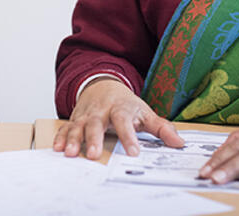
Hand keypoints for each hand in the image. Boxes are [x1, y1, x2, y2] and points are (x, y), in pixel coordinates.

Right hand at [53, 77, 183, 158]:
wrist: (103, 84)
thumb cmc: (126, 104)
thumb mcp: (145, 113)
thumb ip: (162, 128)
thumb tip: (180, 143)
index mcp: (121, 109)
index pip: (125, 121)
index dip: (128, 136)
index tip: (133, 152)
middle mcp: (101, 110)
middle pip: (96, 123)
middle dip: (93, 139)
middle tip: (93, 154)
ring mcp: (86, 114)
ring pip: (78, 126)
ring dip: (73, 139)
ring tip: (70, 153)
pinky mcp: (75, 119)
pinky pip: (66, 127)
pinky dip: (61, 137)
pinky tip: (59, 148)